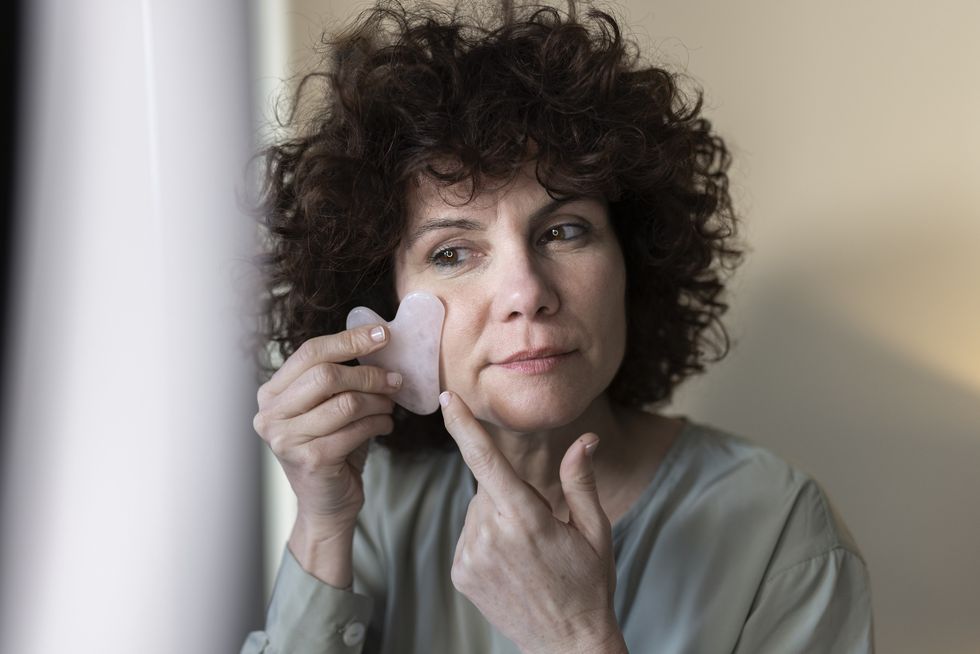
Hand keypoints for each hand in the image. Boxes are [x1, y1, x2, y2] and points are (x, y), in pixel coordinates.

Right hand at [253, 325, 400, 563]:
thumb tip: (378, 339)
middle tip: (395, 380)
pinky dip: (379, 424)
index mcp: (271, 394)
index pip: (310, 352)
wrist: (326, 504)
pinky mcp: (310, 460)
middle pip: (327, 376)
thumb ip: (340, 378)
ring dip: (378, 401)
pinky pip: (356, 429)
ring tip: (389, 406)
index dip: (349, 340)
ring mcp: (286, 439)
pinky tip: (385, 426)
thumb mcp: (327, 408)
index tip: (383, 334)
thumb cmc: (331, 447)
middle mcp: (271, 415)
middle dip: (369, 374)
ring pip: (345, 403)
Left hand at [439, 391, 626, 653]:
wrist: (565, 643)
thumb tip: (584, 440)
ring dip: (497, 518)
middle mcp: (491, 534)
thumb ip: (581, 482)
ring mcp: (471, 556)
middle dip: (510, 494)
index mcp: (526, 517)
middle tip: (540, 527)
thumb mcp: (595, 531)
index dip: (463, 426)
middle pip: (488, 487)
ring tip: (527, 553)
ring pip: (477, 511)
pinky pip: (469, 537)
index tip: (446, 398)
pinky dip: (485, 540)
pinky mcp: (460, 573)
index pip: (486, 460)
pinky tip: (511, 565)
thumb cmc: (588, 584)